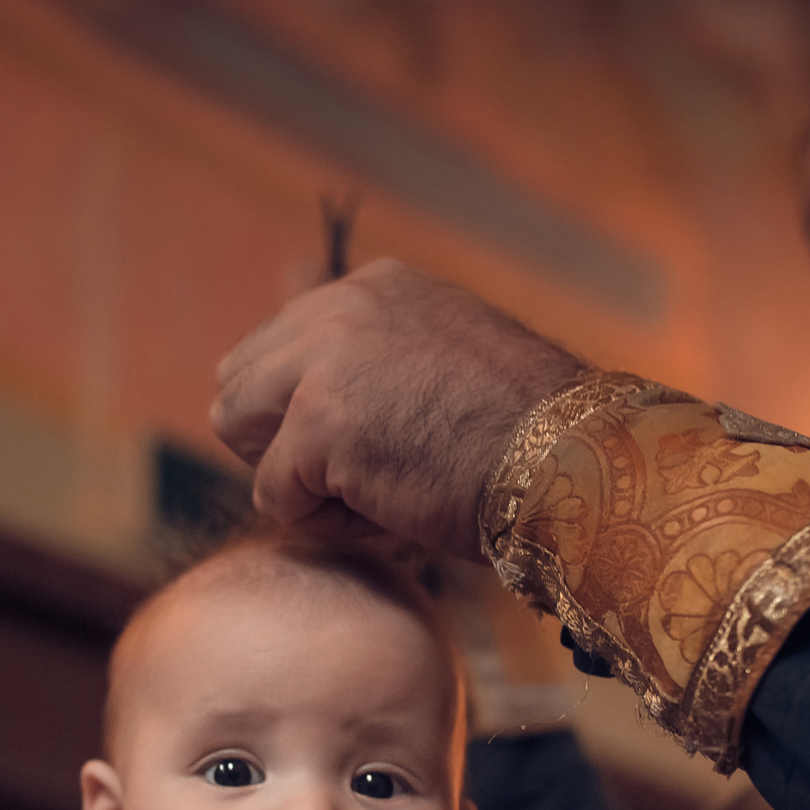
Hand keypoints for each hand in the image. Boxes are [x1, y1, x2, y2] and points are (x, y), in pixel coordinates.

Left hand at [212, 260, 584, 563]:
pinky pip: (273, 495)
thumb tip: (309, 413)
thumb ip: (378, 367)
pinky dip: (323, 522)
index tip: (357, 447)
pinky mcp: (318, 423)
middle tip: (350, 479)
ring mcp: (325, 362)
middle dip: (277, 443)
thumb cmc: (526, 441)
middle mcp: (341, 307)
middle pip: (236, 384)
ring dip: (293, 479)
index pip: (274, 348)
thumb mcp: (446, 370)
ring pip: (238, 433)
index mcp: (375, 288)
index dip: (296, 414)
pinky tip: (386, 513)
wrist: (573, 463)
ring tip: (371, 494)